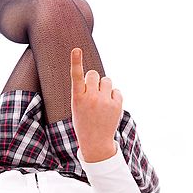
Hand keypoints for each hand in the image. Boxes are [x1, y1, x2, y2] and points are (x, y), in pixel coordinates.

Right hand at [70, 47, 122, 161]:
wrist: (96, 142)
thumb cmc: (84, 121)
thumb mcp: (77, 107)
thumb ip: (85, 91)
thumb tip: (98, 77)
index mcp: (77, 99)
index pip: (76, 76)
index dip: (76, 62)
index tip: (77, 50)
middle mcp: (91, 98)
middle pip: (94, 74)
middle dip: (94, 80)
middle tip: (92, 93)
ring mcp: (105, 102)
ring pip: (106, 80)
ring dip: (104, 87)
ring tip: (101, 101)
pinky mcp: (117, 105)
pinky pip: (116, 90)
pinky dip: (113, 96)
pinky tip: (109, 107)